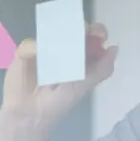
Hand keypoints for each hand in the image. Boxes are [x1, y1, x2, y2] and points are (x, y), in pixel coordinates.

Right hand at [0, 23, 117, 140]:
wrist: (31, 114)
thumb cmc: (60, 101)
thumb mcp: (85, 86)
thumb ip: (102, 69)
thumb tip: (115, 49)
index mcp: (80, 56)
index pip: (91, 37)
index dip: (97, 32)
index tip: (99, 33)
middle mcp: (63, 49)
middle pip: (73, 29)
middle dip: (80, 27)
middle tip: (83, 31)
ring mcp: (43, 49)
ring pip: (51, 32)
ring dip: (58, 33)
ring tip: (64, 43)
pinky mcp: (24, 53)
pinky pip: (30, 44)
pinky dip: (35, 48)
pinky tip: (39, 56)